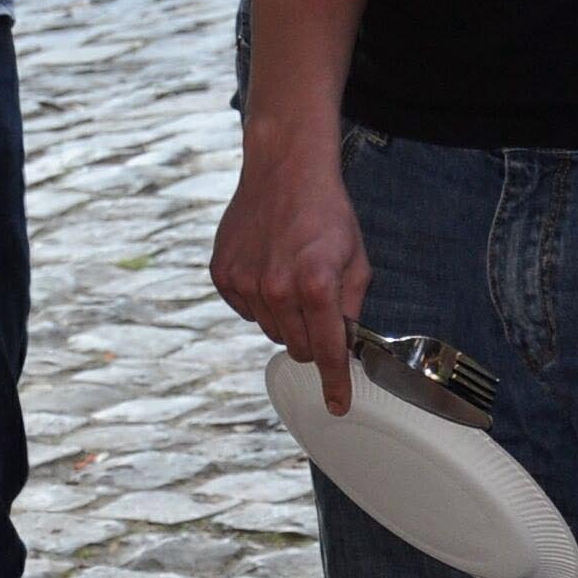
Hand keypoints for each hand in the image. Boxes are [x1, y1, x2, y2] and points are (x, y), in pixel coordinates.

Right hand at [213, 118, 369, 410]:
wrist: (283, 170)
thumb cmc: (326, 213)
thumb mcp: (356, 261)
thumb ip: (350, 309)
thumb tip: (344, 347)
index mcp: (316, 286)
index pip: (326, 352)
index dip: (335, 384)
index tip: (338, 406)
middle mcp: (277, 289)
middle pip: (298, 347)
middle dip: (313, 336)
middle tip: (318, 303)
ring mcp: (245, 282)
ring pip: (271, 330)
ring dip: (285, 316)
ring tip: (291, 276)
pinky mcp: (222, 274)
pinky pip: (245, 310)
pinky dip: (259, 300)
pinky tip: (267, 269)